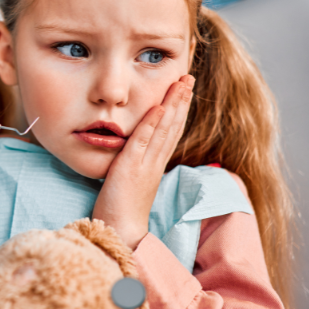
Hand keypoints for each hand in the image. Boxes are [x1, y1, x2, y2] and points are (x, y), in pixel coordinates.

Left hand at [91, 75, 194, 249]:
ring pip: (163, 129)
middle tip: (188, 77)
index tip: (183, 89)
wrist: (120, 230)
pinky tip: (159, 107)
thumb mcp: (129, 179)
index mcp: (154, 163)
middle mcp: (154, 161)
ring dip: (173, 104)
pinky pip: (143, 141)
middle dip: (181, 100)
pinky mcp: (131, 168)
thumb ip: (133, 162)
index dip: (178, 109)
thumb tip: (130, 148)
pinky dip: (152, 123)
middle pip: (172, 125)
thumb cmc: (120, 208)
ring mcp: (145, 164)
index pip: (170, 131)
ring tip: (181, 83)